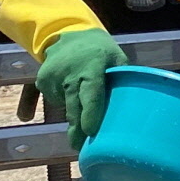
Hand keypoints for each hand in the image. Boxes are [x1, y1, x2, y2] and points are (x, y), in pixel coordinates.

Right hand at [38, 27, 126, 150]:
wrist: (67, 33)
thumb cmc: (100, 51)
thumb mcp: (117, 58)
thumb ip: (124, 79)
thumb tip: (138, 104)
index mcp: (92, 67)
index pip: (91, 93)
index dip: (91, 113)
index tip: (91, 131)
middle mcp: (69, 74)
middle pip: (74, 106)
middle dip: (77, 128)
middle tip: (80, 147)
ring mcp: (52, 78)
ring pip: (63, 106)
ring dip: (73, 114)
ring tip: (84, 118)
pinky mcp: (41, 82)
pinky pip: (51, 100)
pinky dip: (59, 104)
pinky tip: (43, 108)